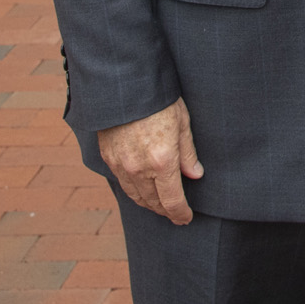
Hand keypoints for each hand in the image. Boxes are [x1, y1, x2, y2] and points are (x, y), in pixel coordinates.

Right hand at [98, 97, 202, 223]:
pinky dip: (134, 191)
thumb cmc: (159, 100)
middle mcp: (140, 168)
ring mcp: (121, 165)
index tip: (186, 218)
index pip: (172, 200)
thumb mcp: (182, 122)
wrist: (125, 85)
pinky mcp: (109, 158)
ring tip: (159, 206)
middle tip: (175, 214)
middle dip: (165, 211)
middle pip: (153, 203)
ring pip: (136, 196)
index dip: (180, 213)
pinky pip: (122, 183)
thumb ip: (188, 153)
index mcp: (162, 161)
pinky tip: (141, 189)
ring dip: (149, 204)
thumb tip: (195, 174)